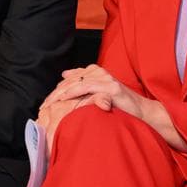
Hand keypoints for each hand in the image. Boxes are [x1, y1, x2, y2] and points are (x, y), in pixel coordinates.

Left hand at [43, 65, 186, 152]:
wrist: (144, 113)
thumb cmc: (123, 108)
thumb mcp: (101, 97)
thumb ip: (86, 88)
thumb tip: (65, 77)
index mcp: (97, 72)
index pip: (71, 78)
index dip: (58, 89)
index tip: (46, 102)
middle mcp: (100, 72)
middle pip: (71, 80)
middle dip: (55, 93)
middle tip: (43, 106)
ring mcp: (106, 79)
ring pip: (76, 83)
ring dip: (60, 94)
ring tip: (49, 105)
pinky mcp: (111, 87)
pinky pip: (87, 88)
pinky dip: (73, 93)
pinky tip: (63, 100)